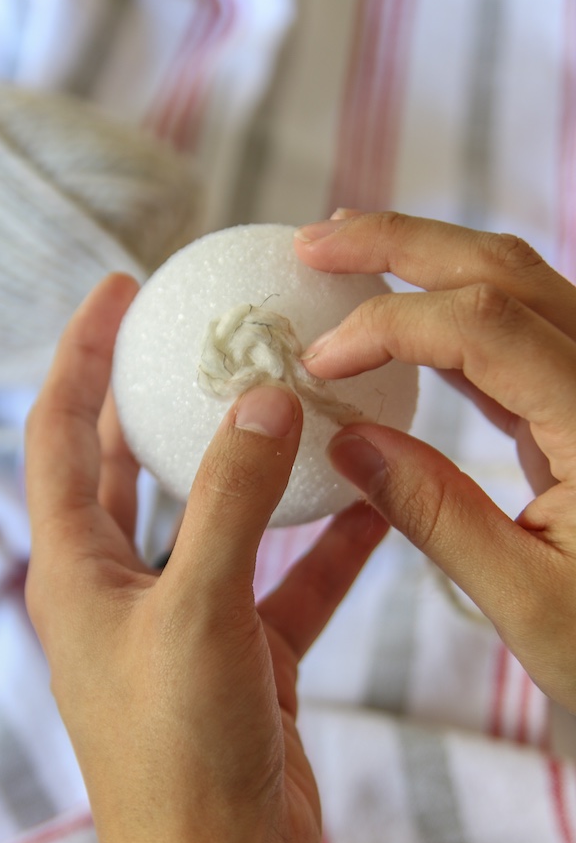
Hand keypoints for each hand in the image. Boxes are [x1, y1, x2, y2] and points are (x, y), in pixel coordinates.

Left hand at [24, 274, 386, 842]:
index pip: (61, 437)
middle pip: (132, 468)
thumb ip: (230, 503)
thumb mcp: (198, 610)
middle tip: (204, 332)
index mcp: (75, 571)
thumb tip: (261, 404)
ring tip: (293, 400)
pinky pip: (284, 581)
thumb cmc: (177, 747)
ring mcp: (184, 621)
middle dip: (161, 400)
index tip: (116, 293)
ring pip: (217, 519)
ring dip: (253, 468)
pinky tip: (368, 504)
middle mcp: (120, 589)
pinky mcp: (243, 655)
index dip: (79, 358)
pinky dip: (321, 546)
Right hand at [295, 211, 575, 711]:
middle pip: (504, 270)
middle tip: (313, 242)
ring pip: (516, 284)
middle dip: (400, 244)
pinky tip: (403, 320)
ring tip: (345, 256)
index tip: (319, 361)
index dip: (390, 326)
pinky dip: (452, 313)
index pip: (484, 327)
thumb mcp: (528, 600)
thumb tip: (346, 441)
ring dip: (426, 261)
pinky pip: (519, 330)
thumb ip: (435, 515)